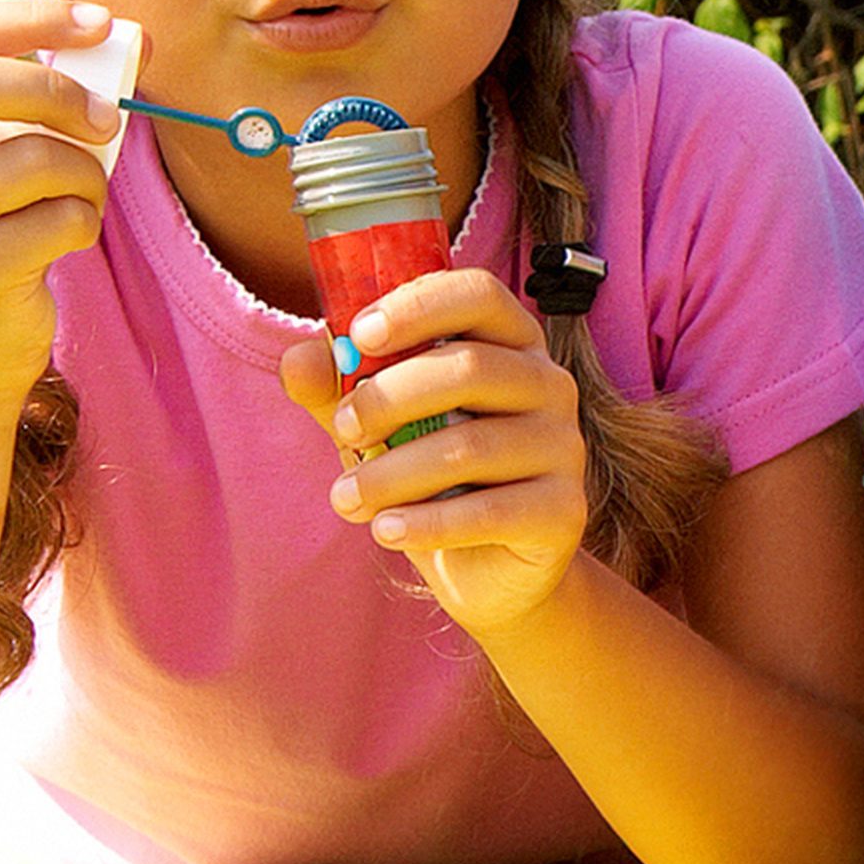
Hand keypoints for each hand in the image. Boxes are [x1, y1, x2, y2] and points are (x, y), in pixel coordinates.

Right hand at [0, 0, 126, 395]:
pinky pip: (63, 218)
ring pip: (36, 157)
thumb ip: (48, 94)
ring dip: (87, 176)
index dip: (34, 20)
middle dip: (59, 91)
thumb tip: (132, 39)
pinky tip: (60, 244)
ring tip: (76, 200)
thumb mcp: (2, 150)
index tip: (101, 22)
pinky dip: (85, 225)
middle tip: (108, 119)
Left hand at [279, 268, 594, 630]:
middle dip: (389, 398)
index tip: (357, 336)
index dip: (419, 305)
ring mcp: (564, 447)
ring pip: (471, 446)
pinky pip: (491, 511)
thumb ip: (338, 392)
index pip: (479, 295)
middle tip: (342, 430)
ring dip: (391, 474)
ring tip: (346, 499)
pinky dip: (425, 523)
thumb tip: (299, 360)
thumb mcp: (376, 428)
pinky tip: (386, 531)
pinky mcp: (565, 509)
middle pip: (472, 367)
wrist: (484, 568)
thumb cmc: (429, 478)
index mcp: (509, 345)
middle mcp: (549, 385)